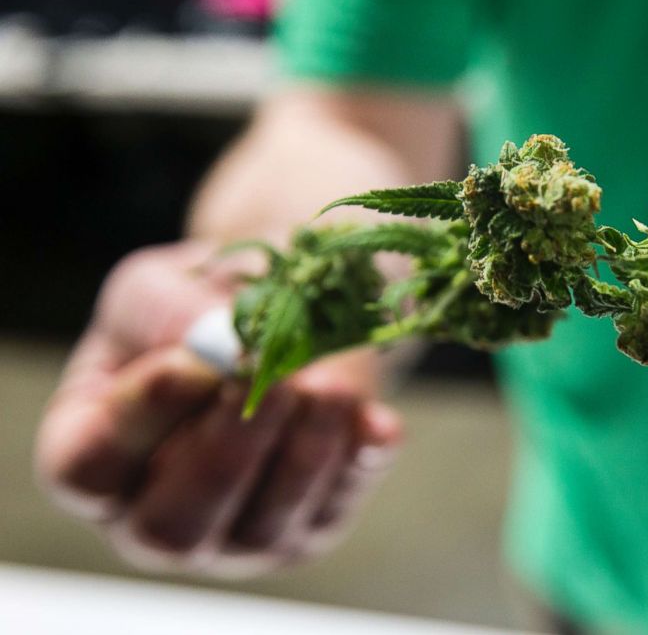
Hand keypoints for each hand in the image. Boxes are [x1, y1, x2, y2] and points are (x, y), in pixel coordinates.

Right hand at [35, 242, 401, 577]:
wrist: (276, 315)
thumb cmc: (194, 308)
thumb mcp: (159, 289)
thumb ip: (168, 316)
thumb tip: (226, 351)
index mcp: (93, 459)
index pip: (90, 469)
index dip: (138, 419)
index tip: (191, 360)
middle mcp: (151, 517)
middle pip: (173, 526)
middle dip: (228, 449)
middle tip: (273, 380)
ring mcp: (234, 538)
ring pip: (260, 530)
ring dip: (300, 454)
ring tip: (328, 387)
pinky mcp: (308, 529)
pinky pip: (333, 510)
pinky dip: (358, 463)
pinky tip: (378, 422)